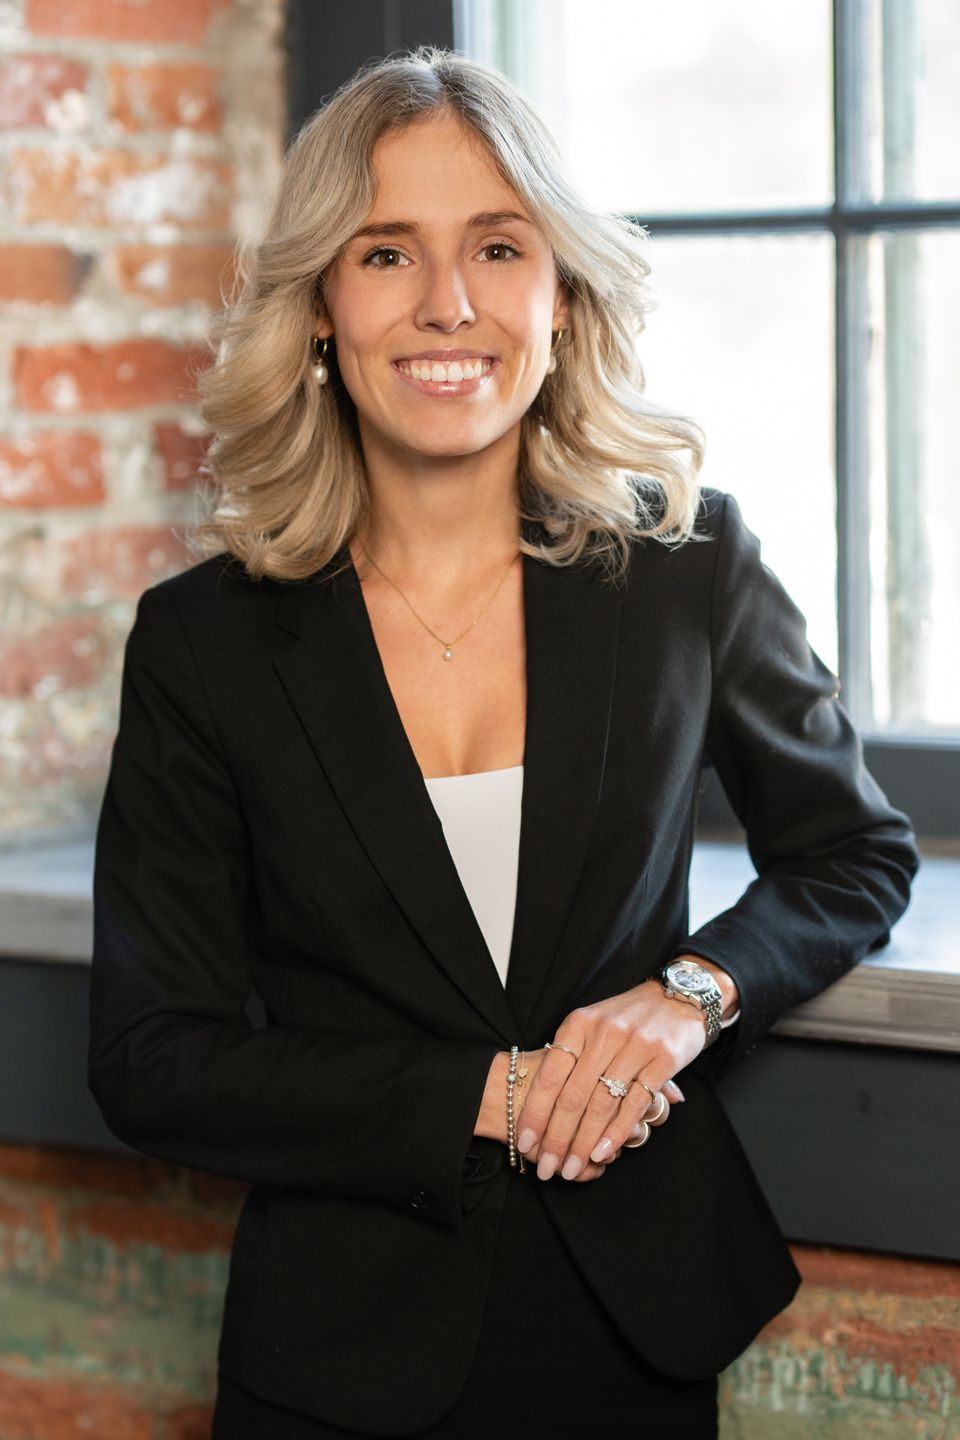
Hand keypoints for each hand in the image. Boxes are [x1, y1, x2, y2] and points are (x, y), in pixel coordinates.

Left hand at [516, 977, 707, 1180]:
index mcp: (579, 1023)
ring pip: (601, 1104)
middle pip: (573, 1096)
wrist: (680, 995)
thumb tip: (542, 1104)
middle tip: (547, 1168)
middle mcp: (604, 1033)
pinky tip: (603, 1151)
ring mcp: (635, 1046)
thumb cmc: (628, 1016)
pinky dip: (616, 1131)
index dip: (535, 1113)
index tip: (524, 1142)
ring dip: (584, 1142)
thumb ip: (570, 1056)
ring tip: (571, 1167)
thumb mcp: (592, 1023)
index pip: (550, 1076)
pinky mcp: (663, 1060)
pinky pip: (635, 1103)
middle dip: (556, 1138)